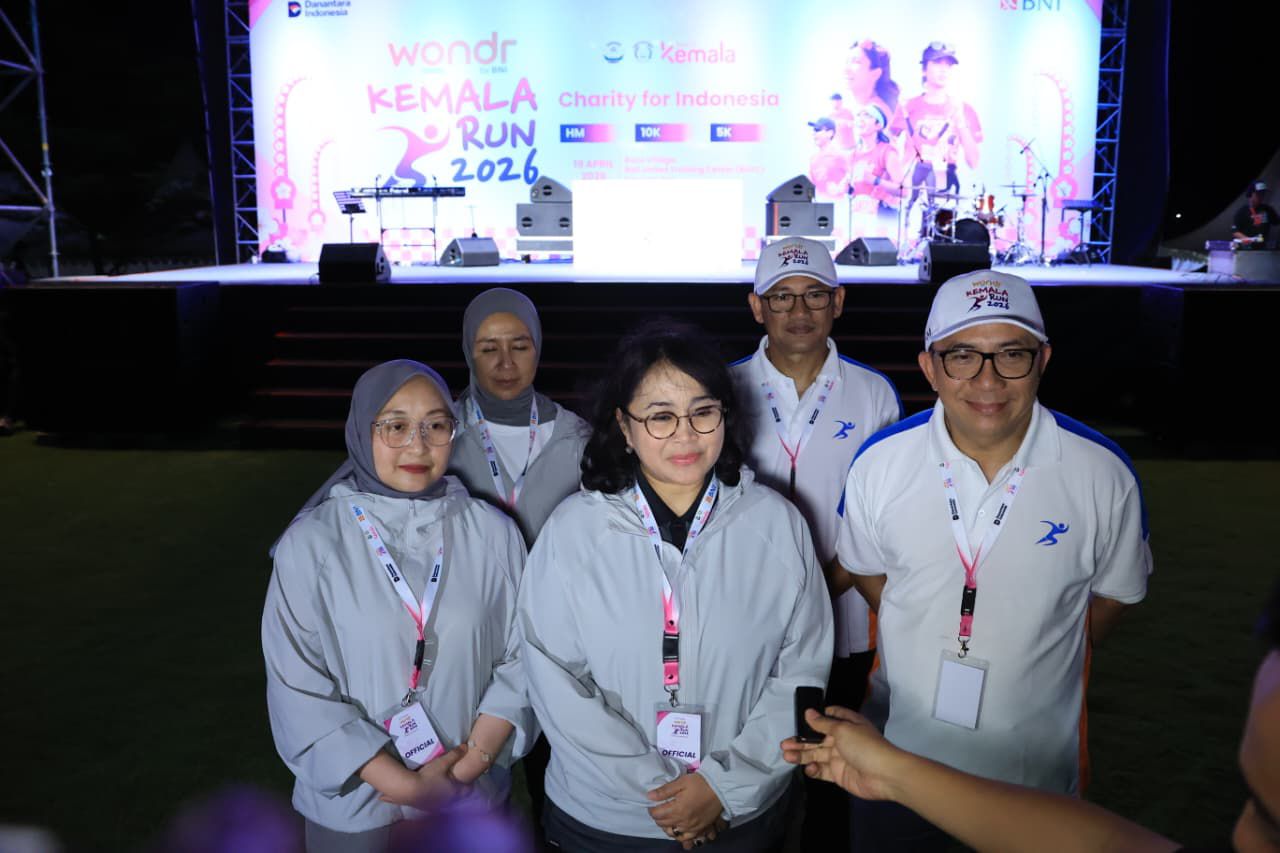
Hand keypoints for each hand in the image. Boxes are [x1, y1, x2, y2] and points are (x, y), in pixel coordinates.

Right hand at [377, 744, 465, 806]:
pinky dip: (435, 798)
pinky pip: (435, 804)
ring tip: (442, 785)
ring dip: (446, 794)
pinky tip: (430, 792)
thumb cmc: (428, 776)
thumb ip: (454, 755)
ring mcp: (437, 806)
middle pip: (459, 797)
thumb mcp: (442, 763)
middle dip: (458, 789)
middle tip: (454, 779)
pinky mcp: (426, 808)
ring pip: (446, 801)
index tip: (468, 777)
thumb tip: (466, 747)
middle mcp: (448, 801)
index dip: (469, 783)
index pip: (469, 790)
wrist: (409, 790)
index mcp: (455, 791)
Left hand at [647, 772, 724, 848]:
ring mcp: (692, 827)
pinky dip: (679, 836)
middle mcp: (683, 821)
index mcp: (677, 809)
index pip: (657, 814)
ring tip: (668, 820)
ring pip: (673, 833)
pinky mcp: (699, 830)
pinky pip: (686, 839)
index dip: (652, 810)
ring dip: (666, 828)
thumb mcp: (681, 782)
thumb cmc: (700, 783)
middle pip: (663, 824)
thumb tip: (649, 796)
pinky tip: (678, 830)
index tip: (653, 805)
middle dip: (658, 818)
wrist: (720, 789)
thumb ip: (664, 791)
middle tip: (659, 810)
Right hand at [780, 706, 905, 801]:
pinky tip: (807, 768)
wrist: (884, 775)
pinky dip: (813, 770)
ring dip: (802, 755)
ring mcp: (840, 758)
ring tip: (786, 755)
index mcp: (847, 724)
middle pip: (818, 738)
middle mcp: (842, 739)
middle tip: (785, 744)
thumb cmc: (864, 746)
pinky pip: (822, 771)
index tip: (801, 719)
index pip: (830, 716)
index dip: (816, 717)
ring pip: (816, 754)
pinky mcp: (838, 774)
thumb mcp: (842, 729)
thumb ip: (822, 724)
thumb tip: (808, 712)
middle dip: (801, 740)